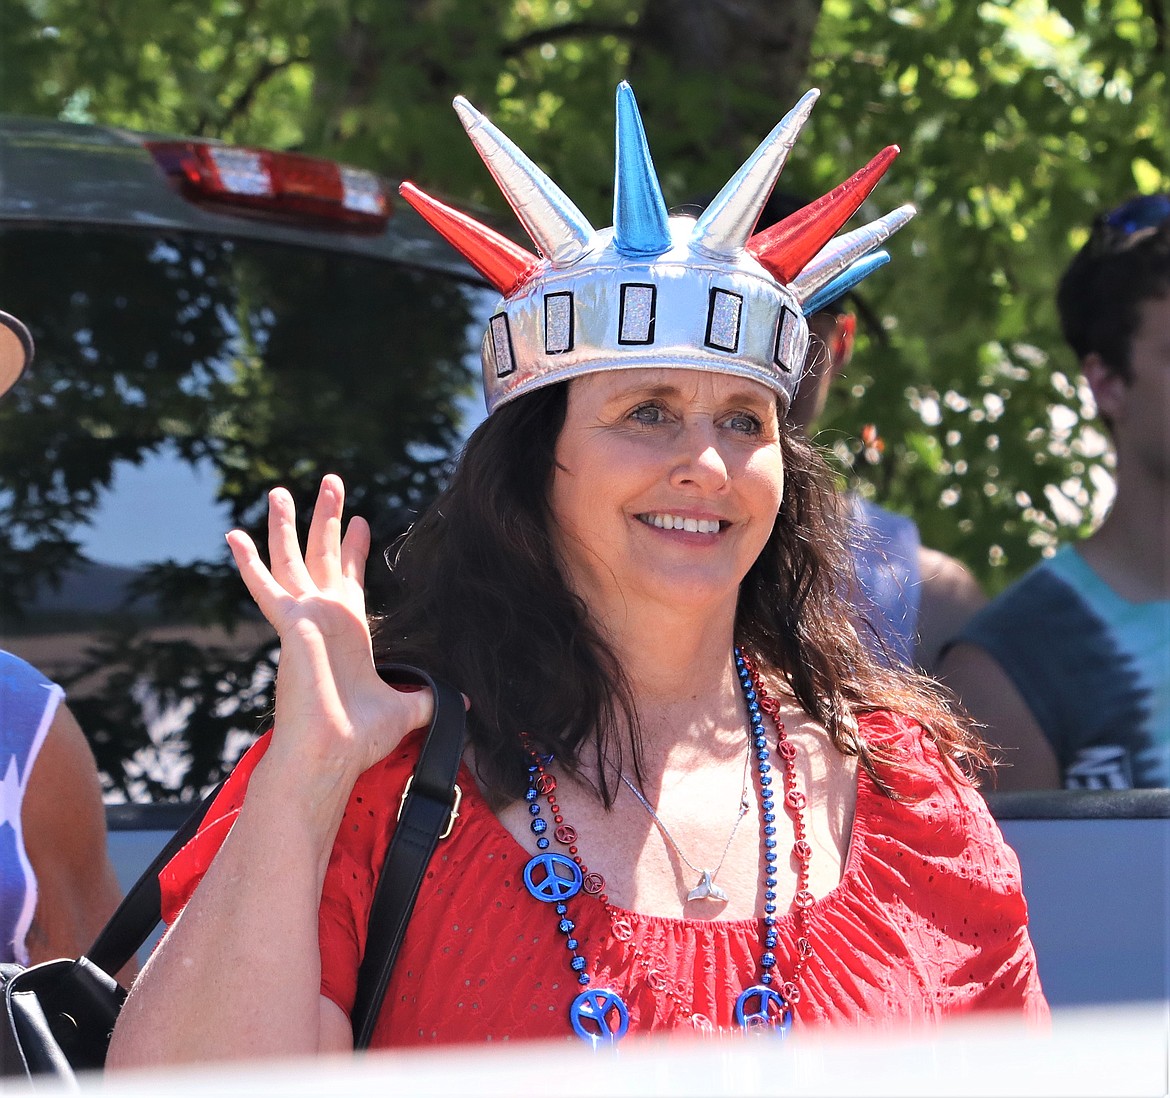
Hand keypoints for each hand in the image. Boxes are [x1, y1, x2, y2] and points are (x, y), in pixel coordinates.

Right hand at [226, 474, 432, 783]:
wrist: (332, 753)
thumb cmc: (360, 738)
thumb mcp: (409, 709)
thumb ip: (432, 698)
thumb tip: (463, 705)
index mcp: (349, 632)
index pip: (350, 580)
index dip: (355, 550)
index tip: (363, 522)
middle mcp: (324, 619)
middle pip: (323, 556)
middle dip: (326, 519)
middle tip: (331, 482)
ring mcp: (304, 620)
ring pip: (292, 560)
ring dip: (288, 524)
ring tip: (282, 489)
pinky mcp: (290, 625)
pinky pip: (266, 586)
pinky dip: (249, 561)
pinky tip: (235, 535)